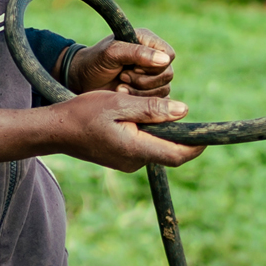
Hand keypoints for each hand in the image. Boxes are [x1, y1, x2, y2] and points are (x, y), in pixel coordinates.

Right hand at [50, 90, 203, 171]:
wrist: (56, 130)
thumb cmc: (85, 113)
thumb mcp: (119, 103)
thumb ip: (152, 110)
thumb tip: (185, 112)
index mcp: (136, 149)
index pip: (177, 155)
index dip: (197, 145)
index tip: (209, 133)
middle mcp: (135, 162)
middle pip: (169, 149)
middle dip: (177, 131)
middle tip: (174, 107)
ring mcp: (128, 162)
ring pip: (156, 145)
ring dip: (159, 129)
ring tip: (140, 107)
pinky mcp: (123, 158)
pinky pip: (144, 145)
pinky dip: (146, 131)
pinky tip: (131, 115)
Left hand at [69, 28, 174, 96]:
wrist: (81, 81)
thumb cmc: (95, 62)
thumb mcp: (112, 53)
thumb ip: (138, 53)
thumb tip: (165, 60)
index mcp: (147, 41)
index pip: (169, 55)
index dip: (154, 65)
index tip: (132, 67)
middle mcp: (153, 57)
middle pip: (168, 74)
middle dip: (144, 80)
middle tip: (123, 77)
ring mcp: (151, 76)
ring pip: (164, 89)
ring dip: (140, 92)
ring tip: (120, 87)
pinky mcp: (148, 92)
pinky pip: (158, 101)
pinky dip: (140, 101)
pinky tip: (123, 95)